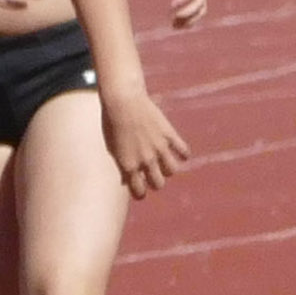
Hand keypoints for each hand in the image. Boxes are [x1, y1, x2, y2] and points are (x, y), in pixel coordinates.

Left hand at [102, 85, 188, 200]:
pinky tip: (179, 151)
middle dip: (156, 182)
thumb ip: (122, 163)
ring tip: (164, 162)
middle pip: (158, 184)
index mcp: (128, 165)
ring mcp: (159, 148)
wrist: (123, 101)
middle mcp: (145, 160)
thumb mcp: (112, 147)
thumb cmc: (111, 123)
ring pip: (172, 170)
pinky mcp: (169, 135)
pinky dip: (183, 154)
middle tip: (153, 175)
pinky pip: (183, 151)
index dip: (141, 193)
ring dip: (169, 169)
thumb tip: (127, 178)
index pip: (139, 191)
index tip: (141, 190)